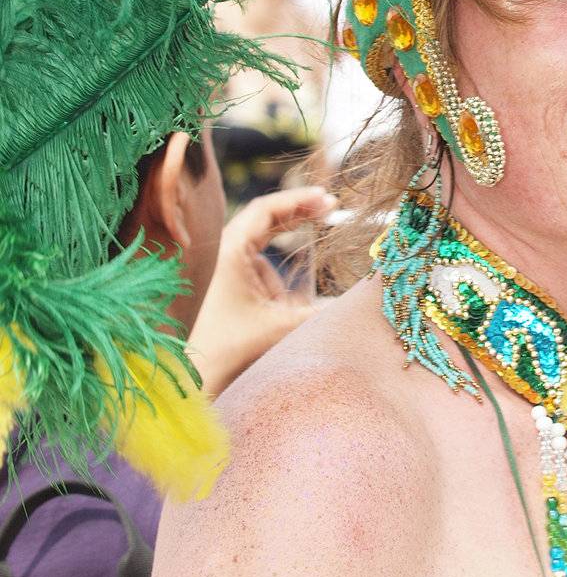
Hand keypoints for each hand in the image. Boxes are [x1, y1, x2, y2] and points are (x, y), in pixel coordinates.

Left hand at [188, 186, 334, 395]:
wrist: (195, 378)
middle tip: (331, 208)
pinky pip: (258, 274)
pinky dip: (273, 287)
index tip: (327, 198)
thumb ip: (321, 310)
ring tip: (280, 313)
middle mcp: (223, 251)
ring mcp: (223, 267)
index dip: (298, 199)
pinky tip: (272, 316)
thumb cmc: (230, 347)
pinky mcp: (225, 284)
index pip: (266, 208)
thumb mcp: (280, 325)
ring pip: (265, 257)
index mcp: (230, 250)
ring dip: (282, 277)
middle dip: (299, 216)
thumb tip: (360, 296)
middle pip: (266, 220)